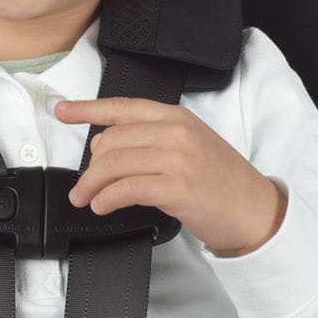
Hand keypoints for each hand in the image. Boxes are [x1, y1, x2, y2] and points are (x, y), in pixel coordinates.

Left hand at [55, 97, 286, 256]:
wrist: (255, 211)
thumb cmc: (221, 183)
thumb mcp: (189, 147)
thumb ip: (151, 140)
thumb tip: (105, 145)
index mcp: (176, 117)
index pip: (122, 107)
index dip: (87, 109)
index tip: (62, 111)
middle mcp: (175, 131)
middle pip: (111, 141)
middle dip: (89, 167)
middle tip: (83, 186)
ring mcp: (177, 157)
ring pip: (113, 164)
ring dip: (91, 185)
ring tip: (86, 198)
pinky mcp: (177, 186)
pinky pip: (126, 188)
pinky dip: (107, 198)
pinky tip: (103, 206)